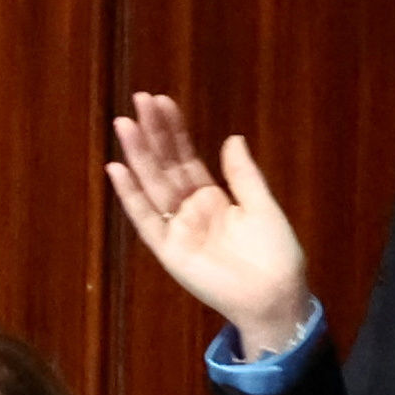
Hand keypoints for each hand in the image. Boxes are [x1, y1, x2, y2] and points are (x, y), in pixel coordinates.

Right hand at [105, 94, 318, 358]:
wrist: (276, 295)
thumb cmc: (275, 254)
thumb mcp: (262, 205)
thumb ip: (243, 175)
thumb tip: (232, 138)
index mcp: (212, 198)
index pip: (186, 157)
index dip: (174, 130)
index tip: (162, 101)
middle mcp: (190, 210)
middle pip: (165, 165)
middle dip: (153, 133)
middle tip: (139, 99)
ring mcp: (177, 229)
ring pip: (153, 185)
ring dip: (138, 155)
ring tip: (124, 123)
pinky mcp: (169, 251)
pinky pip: (146, 220)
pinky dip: (130, 196)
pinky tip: (117, 169)